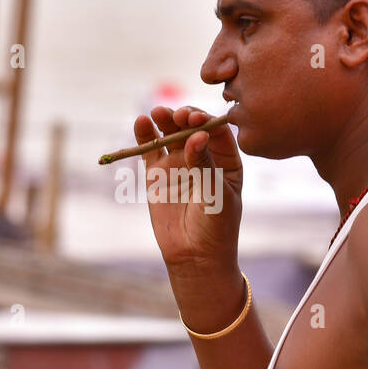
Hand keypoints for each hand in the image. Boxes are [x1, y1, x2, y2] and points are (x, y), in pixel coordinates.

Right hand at [133, 105, 242, 272]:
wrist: (195, 255)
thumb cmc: (216, 225)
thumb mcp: (216, 193)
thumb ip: (204, 164)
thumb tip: (197, 135)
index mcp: (226, 159)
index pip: (217, 131)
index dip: (207, 121)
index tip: (196, 120)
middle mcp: (202, 156)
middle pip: (192, 127)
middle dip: (186, 117)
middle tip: (179, 116)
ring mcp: (179, 163)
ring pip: (171, 134)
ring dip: (165, 120)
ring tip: (157, 113)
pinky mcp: (157, 174)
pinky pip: (150, 149)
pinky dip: (144, 135)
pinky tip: (141, 122)